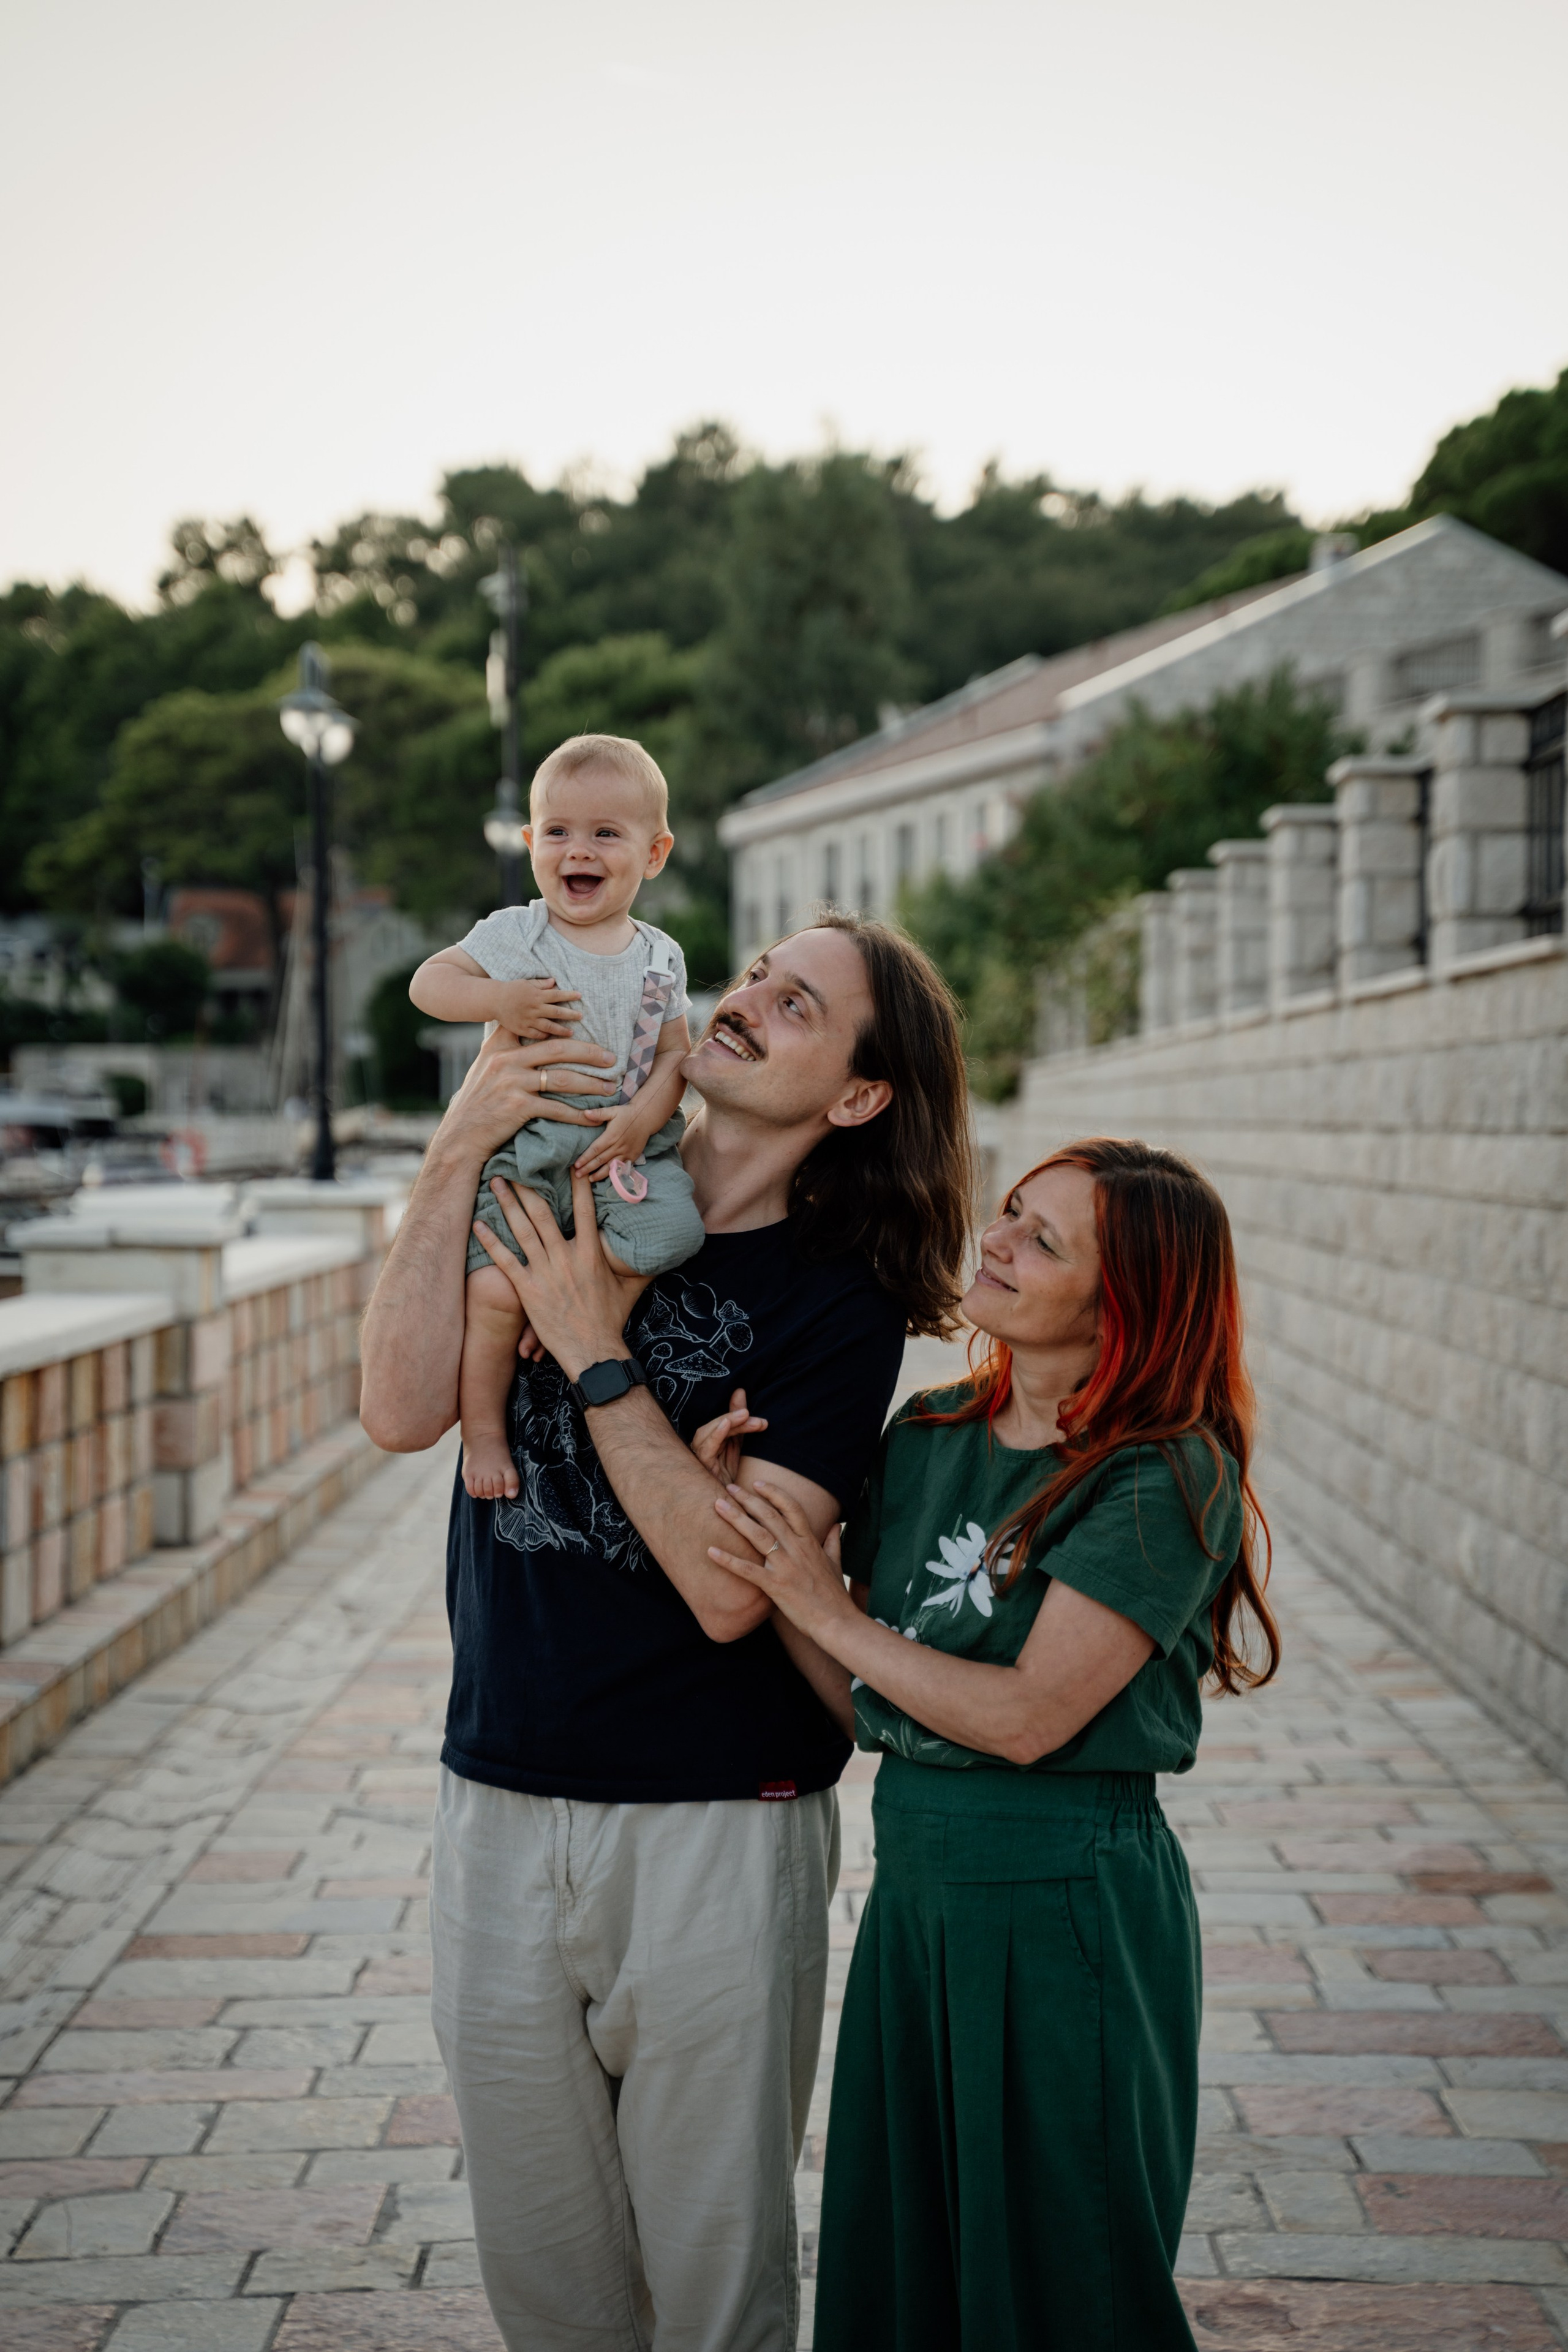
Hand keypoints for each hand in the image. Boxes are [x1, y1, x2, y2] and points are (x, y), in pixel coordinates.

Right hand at [440, 1029, 617, 1160]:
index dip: (562, 1025)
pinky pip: (557, 1109)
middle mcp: (505, 1060)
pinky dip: (578, 1115)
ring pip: (562, 1079)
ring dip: (591, 1084)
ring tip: (610, 1087)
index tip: (586, 1025)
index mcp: (498, 1046)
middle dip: (590, 1053)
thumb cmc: (476, 1103)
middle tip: (611, 1058)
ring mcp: (512, 1083)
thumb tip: (529, 1033)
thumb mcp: (484, 1067)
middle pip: (558, 1049)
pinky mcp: (519, 1107)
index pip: (534, 1027)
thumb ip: (505, 1049)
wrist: (461, 1136)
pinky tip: (592, 1118)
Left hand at [469, 1164, 652, 1379]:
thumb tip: (666, 1249)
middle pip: (543, 1213)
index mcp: (590, 1253)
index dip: (577, 1184)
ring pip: (522, 1230)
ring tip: (496, 1183)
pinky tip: (478, 1224)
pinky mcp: (528, 1290)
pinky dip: (491, 1241)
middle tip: (515, 1166)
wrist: (593, 1350)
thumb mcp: (632, 1288)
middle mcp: (566, 1258)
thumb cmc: (611, 1319)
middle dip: (528, 1187)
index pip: (584, 1209)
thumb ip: (642, 1265)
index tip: (569, 1162)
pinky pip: (505, 1260)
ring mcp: (545, 1273)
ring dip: (507, 1204)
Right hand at [494, 976, 582, 1039]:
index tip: (580, 996)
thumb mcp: (526, 983)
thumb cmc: (511, 990)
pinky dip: (545, 1036)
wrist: (493, 1001)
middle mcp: (534, 1008)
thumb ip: (541, 984)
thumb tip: (555, 982)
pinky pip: (537, 1035)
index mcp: (536, 995)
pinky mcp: (522, 1029)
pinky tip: (552, 1037)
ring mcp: (528, 1020)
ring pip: (549, 1027)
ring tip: (572, 1033)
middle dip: (571, 1015)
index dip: (569, 995)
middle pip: (557, 1013)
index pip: (557, 995)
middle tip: (581, 1016)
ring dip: (562, 1030)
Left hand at [572, 1097, 661, 1183]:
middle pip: (600, 1160)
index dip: (585, 1158)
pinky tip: (606, 1177)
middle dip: (588, 1168)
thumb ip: (598, 1113)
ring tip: (589, 1179)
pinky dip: (613, 1173)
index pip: (595, 1150)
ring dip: (599, 1174)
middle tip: (578, 1175)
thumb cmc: (627, 1114)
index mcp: (611, 1136)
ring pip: (611, 1166)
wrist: (646, 1118)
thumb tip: (584, 1113)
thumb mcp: (612, 1111)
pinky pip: (621, 1167)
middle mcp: (618, 1147)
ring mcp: (626, 1153)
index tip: (576, 1165)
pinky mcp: (633, 1156)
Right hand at [690, 1389, 768, 1484]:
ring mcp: (699, 1459)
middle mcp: (702, 1450)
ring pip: (707, 1434)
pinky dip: (715, 1434)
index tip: (762, 1420)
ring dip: (728, 1422)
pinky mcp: (699, 1468)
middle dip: (735, 1419)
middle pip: (714, 1427)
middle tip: (756, 1418)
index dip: (739, 1417)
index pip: (723, 1425)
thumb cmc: (733, 1480)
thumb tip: (740, 1390)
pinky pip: (705, 1448)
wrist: (734, 1511)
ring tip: (745, 1415)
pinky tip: (726, 1425)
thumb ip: (741, 1423)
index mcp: (713, 1445)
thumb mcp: (739, 1447)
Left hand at [707, 1479, 854, 1640]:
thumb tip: (835, 1525)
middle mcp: (797, 1549)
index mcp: (810, 1542)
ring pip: (757, 1535)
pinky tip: (711, 1551)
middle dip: (747, 1499)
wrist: (836, 1622)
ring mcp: (786, 1566)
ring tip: (718, 1505)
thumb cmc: (834, 1595)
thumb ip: (833, 1542)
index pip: (791, 1508)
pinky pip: (747, 1570)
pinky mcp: (776, 1586)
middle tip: (729, 1488)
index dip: (773, 1493)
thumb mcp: (836, 1563)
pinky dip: (728, 1560)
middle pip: (769, 1516)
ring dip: (736, 1518)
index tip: (757, 1483)